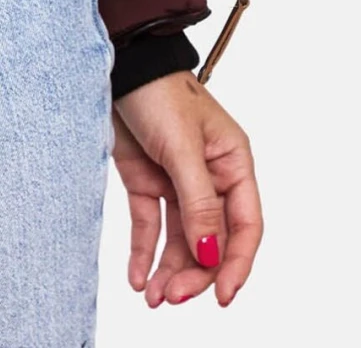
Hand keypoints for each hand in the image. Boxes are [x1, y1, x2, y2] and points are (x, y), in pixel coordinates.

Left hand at [111, 70, 261, 307]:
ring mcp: (176, 181)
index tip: (221, 295)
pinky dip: (145, 253)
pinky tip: (138, 277)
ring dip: (169, 270)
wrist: (116, 64)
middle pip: (210, 239)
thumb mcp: (182, 146)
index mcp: (233, 163)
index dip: (236, 264)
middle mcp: (209, 177)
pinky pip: (150, 225)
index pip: (245, 225)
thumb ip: (198, 201)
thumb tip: (209, 253)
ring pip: (180, 239)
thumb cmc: (158, 90)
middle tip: (173, 297)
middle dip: (195, 272)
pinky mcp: (146, 181)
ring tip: (154, 296)